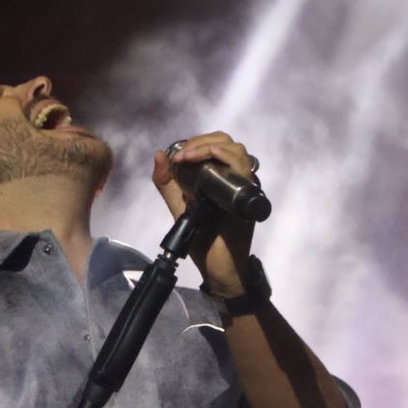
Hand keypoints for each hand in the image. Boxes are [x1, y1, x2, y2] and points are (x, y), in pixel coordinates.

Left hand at [151, 131, 258, 293]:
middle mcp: (236, 178)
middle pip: (227, 141)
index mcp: (221, 177)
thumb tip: (159, 153)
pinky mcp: (247, 194)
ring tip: (187, 157)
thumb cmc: (201, 239)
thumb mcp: (178, 206)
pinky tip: (200, 162)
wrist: (217, 267)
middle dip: (200, 141)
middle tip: (182, 155)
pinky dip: (220, 155)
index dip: (196, 142)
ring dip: (207, 146)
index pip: (216, 144)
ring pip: (236, 149)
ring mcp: (244, 185)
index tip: (177, 155)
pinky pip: (241, 165)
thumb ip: (167, 183)